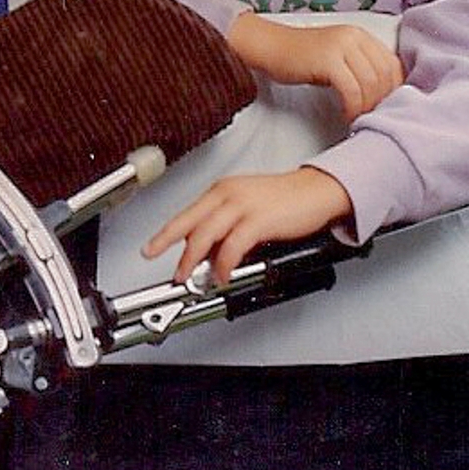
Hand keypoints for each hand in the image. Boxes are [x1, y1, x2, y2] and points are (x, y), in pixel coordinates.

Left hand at [142, 167, 353, 286]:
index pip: (186, 214)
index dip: (166, 234)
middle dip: (172, 250)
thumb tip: (209, 254)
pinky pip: (232, 246)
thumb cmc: (287, 199)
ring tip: (191, 279)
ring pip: (205, 235)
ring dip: (194, 261)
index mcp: (221, 190)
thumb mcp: (248, 208)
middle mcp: (227, 194)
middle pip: (189, 224)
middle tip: (170, 271)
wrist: (318, 190)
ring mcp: (242, 205)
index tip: (151, 248)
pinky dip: (224, 264)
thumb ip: (226, 228)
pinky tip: (222, 275)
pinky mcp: (258, 219)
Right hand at [226, 13, 403, 120]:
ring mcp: (341, 45)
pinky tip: (346, 116)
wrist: (268, 46)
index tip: (386, 108)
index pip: (393, 64)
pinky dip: (352, 107)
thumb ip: (359, 67)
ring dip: (367, 107)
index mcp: (360, 34)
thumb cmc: (300, 57)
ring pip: (370, 83)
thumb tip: (382, 95)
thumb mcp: (336, 57)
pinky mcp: (327, 59)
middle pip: (384, 75)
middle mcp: (354, 36)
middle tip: (372, 119)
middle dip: (382, 102)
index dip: (395, 90)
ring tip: (358, 120)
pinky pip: (351, 89)